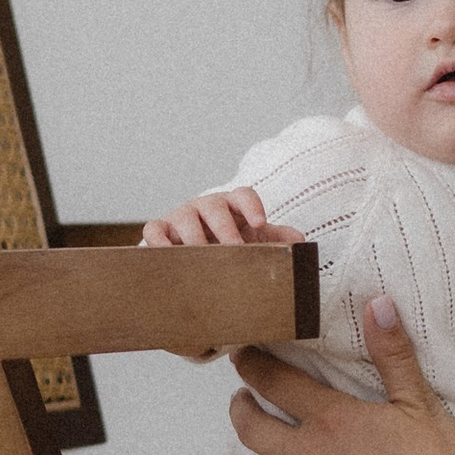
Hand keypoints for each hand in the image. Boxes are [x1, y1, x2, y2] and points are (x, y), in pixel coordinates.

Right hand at [142, 189, 305, 358]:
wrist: (196, 255)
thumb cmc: (229, 243)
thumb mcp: (254, 240)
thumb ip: (277, 238)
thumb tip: (301, 240)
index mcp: (232, 205)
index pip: (243, 195)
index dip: (252, 206)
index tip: (260, 223)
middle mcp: (206, 206)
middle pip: (215, 207)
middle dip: (225, 228)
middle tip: (235, 249)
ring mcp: (181, 216)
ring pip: (185, 217)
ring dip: (195, 237)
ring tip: (205, 258)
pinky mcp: (160, 229)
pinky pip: (154, 230)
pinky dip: (158, 241)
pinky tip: (169, 256)